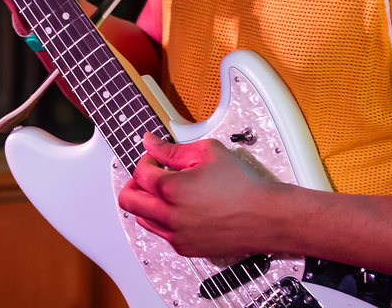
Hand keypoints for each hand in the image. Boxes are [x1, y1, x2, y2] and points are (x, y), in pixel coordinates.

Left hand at [117, 132, 285, 257]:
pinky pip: (161, 233)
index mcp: (172, 190)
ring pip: (142, 219)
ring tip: (165, 191)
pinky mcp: (186, 247)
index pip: (140, 173)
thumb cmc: (242, 186)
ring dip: (147, 202)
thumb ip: (172, 148)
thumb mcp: (207, 152)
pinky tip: (180, 207)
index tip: (156, 157)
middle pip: (128, 201)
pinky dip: (163, 219)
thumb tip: (151, 143)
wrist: (264, 217)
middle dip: (133, 183)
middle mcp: (169, 216)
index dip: (146, 160)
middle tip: (148, 175)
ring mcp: (176, 235)